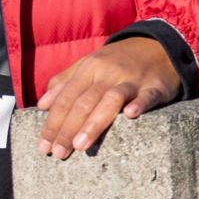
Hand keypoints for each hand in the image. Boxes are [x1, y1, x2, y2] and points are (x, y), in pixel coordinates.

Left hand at [36, 37, 182, 158]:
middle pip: (84, 102)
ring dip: (94, 123)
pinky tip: (131, 115)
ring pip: (110, 100)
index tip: (43, 146)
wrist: (157, 45)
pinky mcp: (155, 86)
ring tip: (81, 145)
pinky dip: (139, 104)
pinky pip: (147, 95)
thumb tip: (42, 105)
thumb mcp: (89, 64)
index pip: (65, 98)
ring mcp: (132, 79)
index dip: (52, 123)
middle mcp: (108, 73)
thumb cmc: (117, 62)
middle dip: (68, 129)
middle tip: (58, 153)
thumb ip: (64, 82)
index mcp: (89, 68)